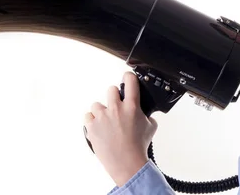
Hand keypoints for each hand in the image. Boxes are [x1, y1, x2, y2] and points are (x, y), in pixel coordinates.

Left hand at [84, 72, 157, 186]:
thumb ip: (147, 116)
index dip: (128, 77)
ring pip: (96, 104)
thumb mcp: (151, 127)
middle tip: (117, 107)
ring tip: (106, 122)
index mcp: (131, 106)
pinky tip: (99, 128)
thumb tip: (145, 113)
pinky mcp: (92, 126)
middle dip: (114, 97)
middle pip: (111, 89)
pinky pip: (88, 117)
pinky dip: (92, 121)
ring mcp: (102, 117)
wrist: (127, 163)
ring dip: (101, 111)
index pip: (130, 80)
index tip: (127, 78)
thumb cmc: (138, 147)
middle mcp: (116, 108)